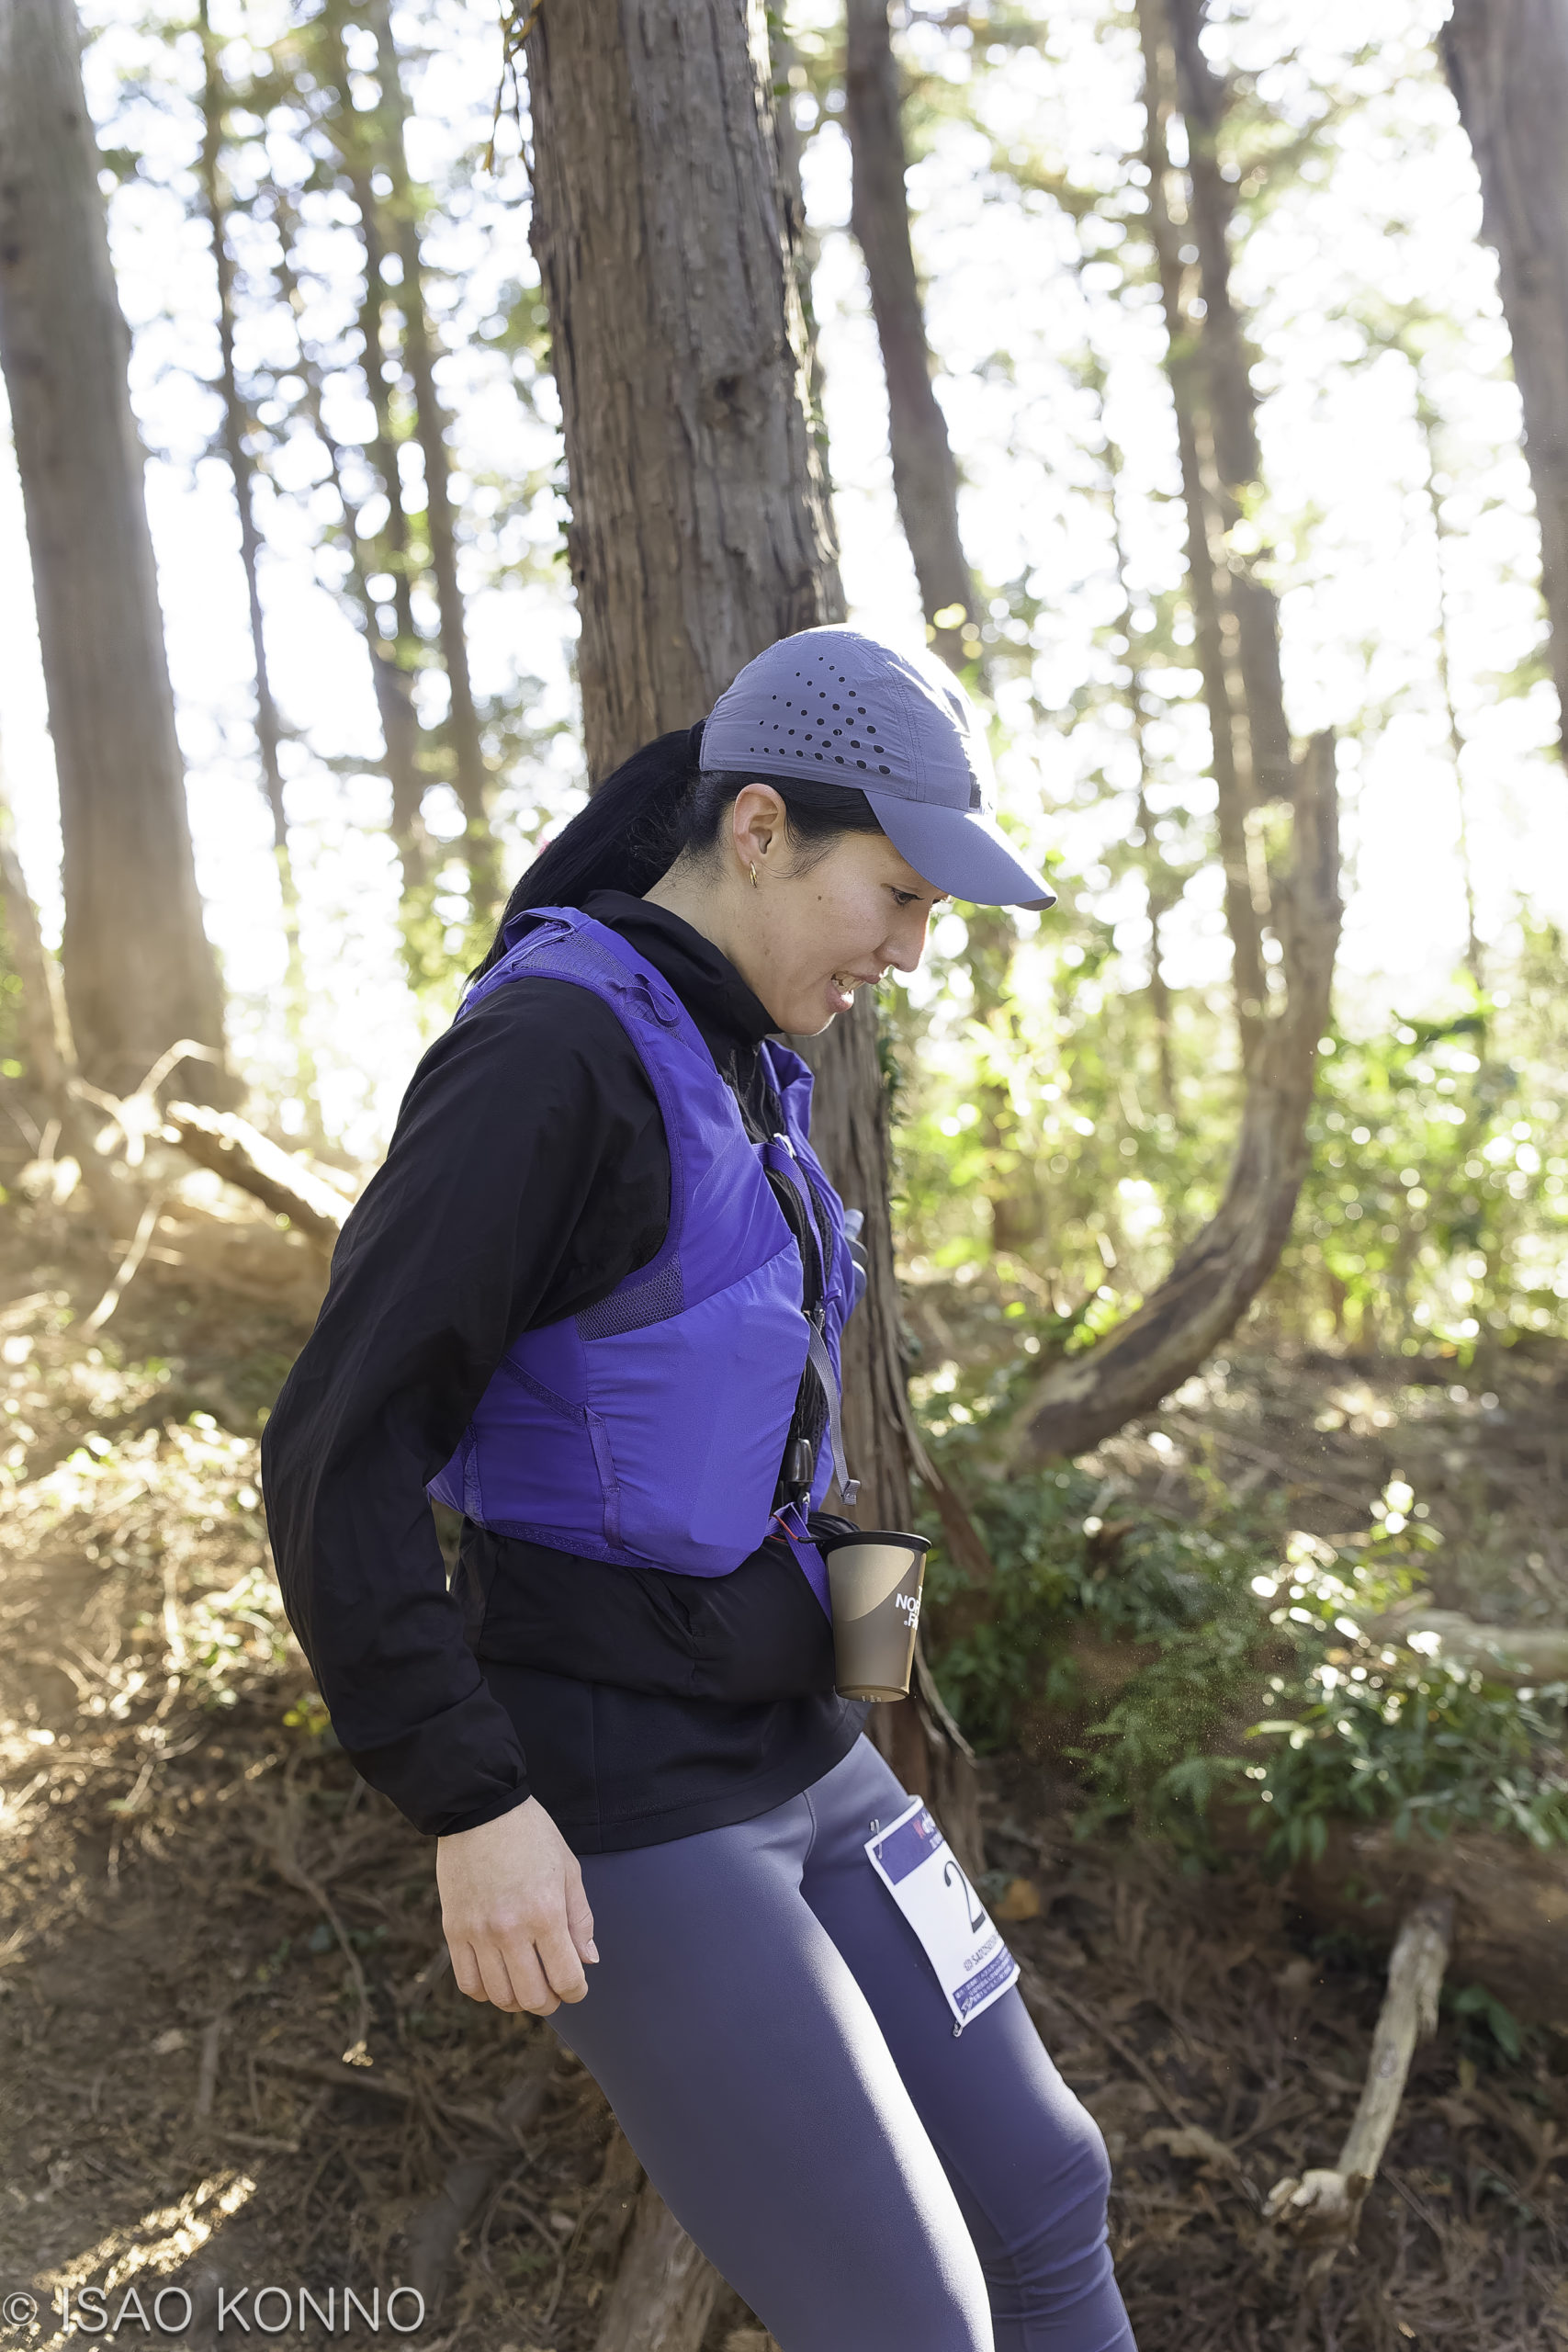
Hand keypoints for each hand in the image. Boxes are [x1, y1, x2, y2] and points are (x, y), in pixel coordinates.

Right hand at [437, 1796, 596, 2014]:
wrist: (480, 1809)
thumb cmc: (531, 1835)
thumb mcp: (569, 1870)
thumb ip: (580, 1919)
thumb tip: (589, 1960)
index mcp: (546, 1913)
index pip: (567, 1979)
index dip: (577, 1991)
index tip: (577, 1986)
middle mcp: (511, 1929)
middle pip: (533, 1997)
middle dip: (550, 2001)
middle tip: (553, 1989)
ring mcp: (479, 1933)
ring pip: (500, 1996)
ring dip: (518, 2000)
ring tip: (526, 1985)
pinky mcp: (454, 1931)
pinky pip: (469, 1983)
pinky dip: (486, 1991)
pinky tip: (497, 1978)